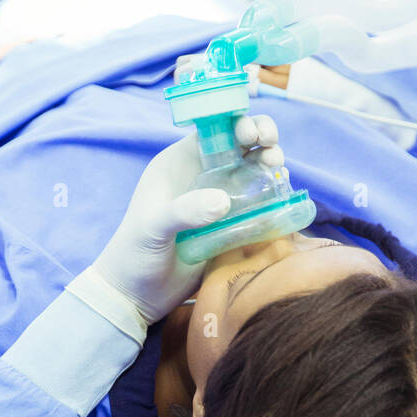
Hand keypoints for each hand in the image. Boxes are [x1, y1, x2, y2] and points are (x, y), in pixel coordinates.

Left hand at [83, 118, 282, 329]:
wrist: (137, 295)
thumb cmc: (134, 254)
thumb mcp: (153, 228)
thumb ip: (183, 211)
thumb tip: (223, 202)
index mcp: (178, 163)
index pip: (212, 129)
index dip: (236, 121)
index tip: (252, 132)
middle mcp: (201, 175)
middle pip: (239, 144)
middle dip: (260, 137)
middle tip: (271, 148)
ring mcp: (218, 200)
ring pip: (253, 171)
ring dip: (270, 163)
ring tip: (277, 169)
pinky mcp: (231, 225)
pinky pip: (259, 203)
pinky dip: (274, 195)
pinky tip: (282, 194)